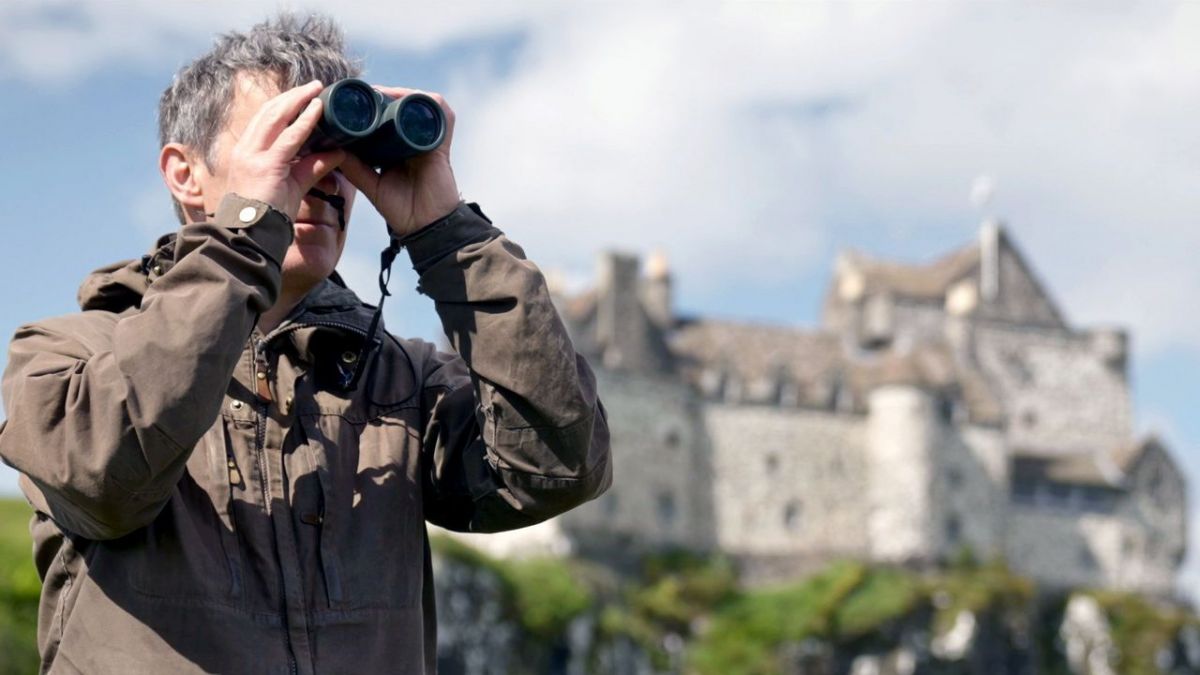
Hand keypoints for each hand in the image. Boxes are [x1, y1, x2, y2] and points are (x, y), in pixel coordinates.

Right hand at [224, 80, 346, 220]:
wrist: (250, 237)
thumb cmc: (267, 215)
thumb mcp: (293, 184)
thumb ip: (312, 167)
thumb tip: (338, 152)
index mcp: (247, 152)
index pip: (265, 119)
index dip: (284, 104)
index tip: (303, 95)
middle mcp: (246, 149)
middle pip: (269, 112)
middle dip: (292, 96)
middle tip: (314, 85)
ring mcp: (252, 156)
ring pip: (275, 118)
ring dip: (298, 100)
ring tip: (317, 89)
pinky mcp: (265, 166)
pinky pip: (288, 138)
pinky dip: (304, 122)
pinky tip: (317, 111)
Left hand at [339, 87, 460, 237]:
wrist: (426, 227)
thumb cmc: (401, 210)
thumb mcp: (371, 184)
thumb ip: (354, 168)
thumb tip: (331, 147)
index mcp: (399, 147)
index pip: (387, 117)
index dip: (373, 104)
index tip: (351, 100)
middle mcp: (414, 140)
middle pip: (403, 105)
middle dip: (384, 94)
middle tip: (362, 92)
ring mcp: (429, 140)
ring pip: (420, 104)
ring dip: (402, 93)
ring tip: (381, 93)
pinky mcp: (442, 145)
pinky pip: (443, 114)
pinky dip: (428, 102)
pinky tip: (409, 98)